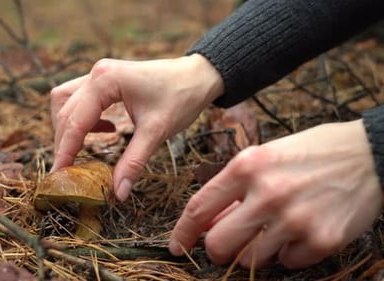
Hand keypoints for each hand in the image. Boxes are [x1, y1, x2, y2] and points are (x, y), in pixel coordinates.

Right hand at [51, 54, 223, 199]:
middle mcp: (97, 73)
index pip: (75, 121)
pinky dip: (84, 118)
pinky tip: (106, 130)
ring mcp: (100, 73)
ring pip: (66, 101)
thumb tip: (118, 193)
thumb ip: (133, 162)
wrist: (199, 76)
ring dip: (69, 127)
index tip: (58, 176)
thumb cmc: (181, 97)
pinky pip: (81, 98)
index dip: (65, 151)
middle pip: (65, 112)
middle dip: (64, 142)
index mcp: (105, 81)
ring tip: (80, 151)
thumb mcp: (156, 132)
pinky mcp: (106, 79)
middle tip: (68, 171)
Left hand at [169, 120, 382, 267]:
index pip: (199, 208)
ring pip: (250, 260)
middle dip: (217, 249)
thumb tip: (211, 223)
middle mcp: (267, 193)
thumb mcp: (265, 157)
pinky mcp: (322, 239)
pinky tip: (300, 232)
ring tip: (272, 231)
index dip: (183, 232)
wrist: (369, 154)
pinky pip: (287, 263)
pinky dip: (288, 253)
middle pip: (218, 244)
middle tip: (227, 244)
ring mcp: (295, 218)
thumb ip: (234, 189)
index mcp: (247, 166)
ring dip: (254, 251)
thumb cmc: (311, 152)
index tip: (177, 245)